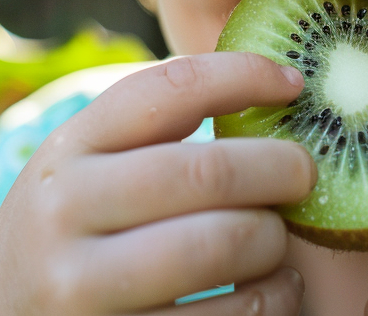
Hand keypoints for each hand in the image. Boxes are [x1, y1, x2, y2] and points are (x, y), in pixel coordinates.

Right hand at [0, 52, 316, 315]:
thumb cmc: (61, 244)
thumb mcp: (76, 177)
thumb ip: (144, 136)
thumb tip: (259, 80)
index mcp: (65, 152)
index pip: (167, 89)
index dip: (242, 75)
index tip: (293, 82)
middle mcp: (64, 213)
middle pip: (208, 173)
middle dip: (279, 168)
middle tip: (306, 173)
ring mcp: (83, 288)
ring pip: (222, 246)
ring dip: (274, 243)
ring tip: (280, 242)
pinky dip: (272, 301)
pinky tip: (274, 292)